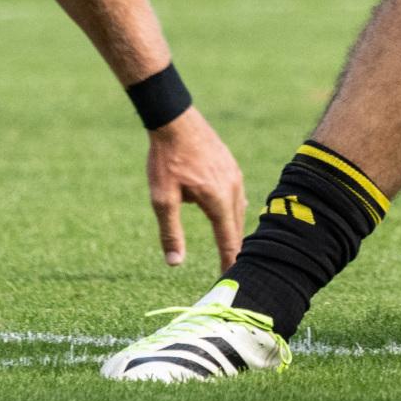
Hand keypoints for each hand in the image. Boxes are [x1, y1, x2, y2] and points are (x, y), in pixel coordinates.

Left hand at [145, 108, 247, 269]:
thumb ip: (171, 232)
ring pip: (238, 211)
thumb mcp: (163, 199)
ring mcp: (234, 175)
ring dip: (233, 230)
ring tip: (231, 248)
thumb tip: (175, 263)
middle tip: (232, 271)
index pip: (228, 240)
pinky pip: (236, 195)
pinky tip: (227, 215)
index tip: (229, 281)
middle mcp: (233, 188)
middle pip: (237, 228)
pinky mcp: (230, 165)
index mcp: (218, 200)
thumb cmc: (166, 160)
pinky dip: (232, 211)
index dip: (229, 262)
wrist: (174, 119)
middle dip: (234, 250)